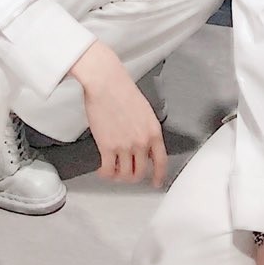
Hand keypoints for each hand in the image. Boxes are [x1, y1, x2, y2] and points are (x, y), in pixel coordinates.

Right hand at [70, 42, 165, 185]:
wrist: (105, 82)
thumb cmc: (121, 89)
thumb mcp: (143, 110)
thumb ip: (145, 130)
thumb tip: (142, 144)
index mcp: (153, 131)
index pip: (161, 161)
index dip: (159, 175)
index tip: (156, 182)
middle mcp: (141, 141)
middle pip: (140, 172)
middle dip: (133, 176)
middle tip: (126, 173)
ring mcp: (125, 146)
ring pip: (125, 175)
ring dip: (118, 176)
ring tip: (112, 171)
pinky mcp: (107, 147)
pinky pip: (108, 171)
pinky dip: (105, 174)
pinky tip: (102, 170)